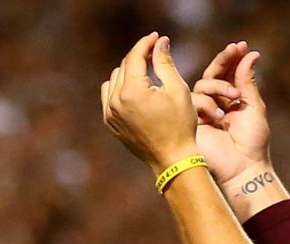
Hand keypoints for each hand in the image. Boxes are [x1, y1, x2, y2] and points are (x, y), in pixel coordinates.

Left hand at [101, 33, 198, 174]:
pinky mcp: (110, 123)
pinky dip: (119, 88)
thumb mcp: (178, 90)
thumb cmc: (181, 125)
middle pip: (124, 66)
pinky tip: (134, 90)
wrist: (173, 160)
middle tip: (155, 53)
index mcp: (132, 91)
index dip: (145, 44)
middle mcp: (115, 101)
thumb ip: (165, 63)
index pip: (134, 57)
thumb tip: (159, 42)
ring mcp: (110, 113)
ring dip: (128, 72)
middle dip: (139, 57)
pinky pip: (109, 96)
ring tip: (146, 74)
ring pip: (114, 79)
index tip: (155, 37)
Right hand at [191, 41, 269, 183]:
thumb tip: (250, 53)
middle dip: (223, 60)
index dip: (232, 58)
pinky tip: (220, 116)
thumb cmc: (252, 141)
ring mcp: (202, 112)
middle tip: (235, 50)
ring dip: (219, 86)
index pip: (227, 73)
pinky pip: (194, 101)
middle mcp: (214, 103)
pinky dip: (208, 104)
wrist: (243, 167)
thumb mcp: (253, 106)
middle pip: (212, 74)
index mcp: (230, 99)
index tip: (241, 45)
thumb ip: (247, 80)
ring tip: (234, 97)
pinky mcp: (191, 121)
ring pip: (202, 84)